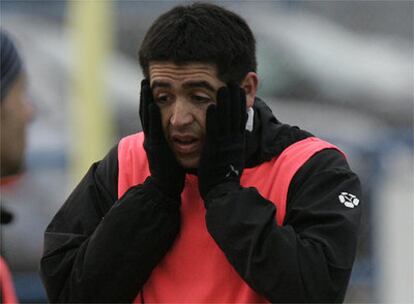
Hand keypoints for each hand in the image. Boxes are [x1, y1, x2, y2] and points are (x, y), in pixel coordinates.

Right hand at [139, 79, 184, 198]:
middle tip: (145, 80)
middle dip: (145, 96)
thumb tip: (178, 131)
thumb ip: (171, 141)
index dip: (149, 100)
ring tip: (145, 85)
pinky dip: (152, 116)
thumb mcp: (170, 152)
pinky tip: (152, 104)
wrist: (166, 189)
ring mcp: (152, 143)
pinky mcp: (156, 149)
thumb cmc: (172, 172)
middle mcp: (151, 138)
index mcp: (156, 138)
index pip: (152, 115)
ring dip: (145, 100)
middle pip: (146, 112)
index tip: (150, 86)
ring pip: (147, 117)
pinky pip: (154, 129)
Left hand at [198, 83, 247, 199]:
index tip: (239, 89)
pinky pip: (214, 131)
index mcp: (237, 142)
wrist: (222, 192)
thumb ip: (230, 145)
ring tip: (224, 86)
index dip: (240, 102)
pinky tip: (211, 105)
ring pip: (226, 119)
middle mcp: (233, 140)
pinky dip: (213, 118)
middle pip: (235, 114)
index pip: (240, 118)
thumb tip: (232, 136)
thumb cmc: (224, 175)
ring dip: (225, 102)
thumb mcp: (231, 156)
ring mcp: (224, 144)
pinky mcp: (214, 149)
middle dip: (235, 96)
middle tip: (234, 80)